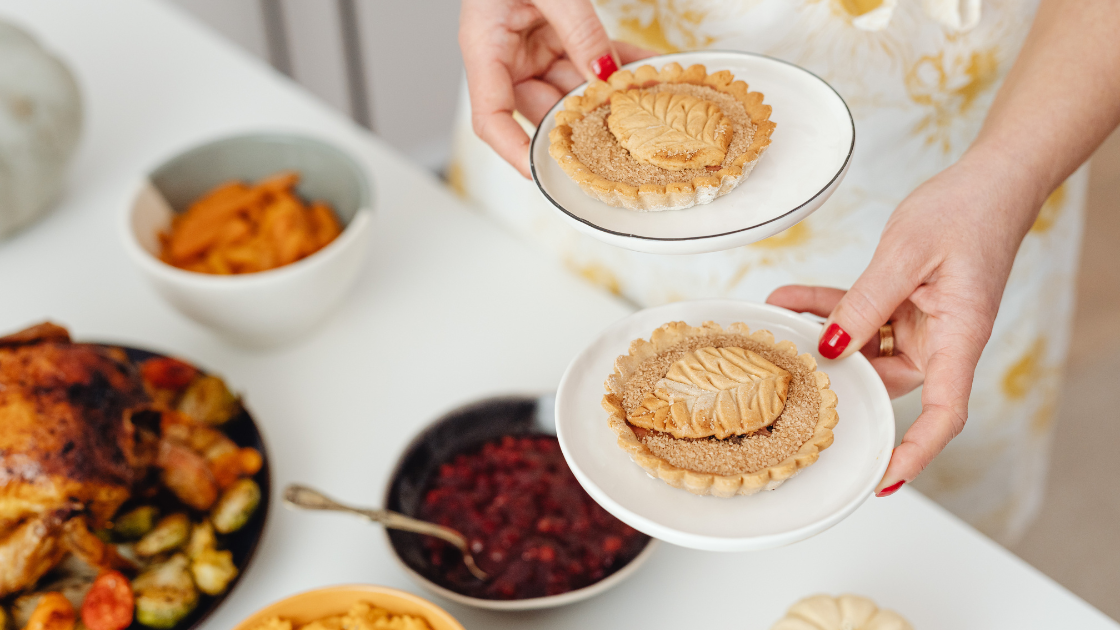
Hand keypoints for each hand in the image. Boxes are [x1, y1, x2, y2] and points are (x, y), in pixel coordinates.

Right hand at [459, 0, 653, 176]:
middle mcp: (506, 53)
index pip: (491, 119)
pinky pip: (587, 56)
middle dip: (582, 121)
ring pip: (570, 85)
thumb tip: (604, 74)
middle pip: (541, 108)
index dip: (516, 153)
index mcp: (484, 47)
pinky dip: (615, 62)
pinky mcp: (556, 31)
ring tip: (644, 100)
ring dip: (607, 93)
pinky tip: (646, 69)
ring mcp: (532, 44)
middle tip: (622, 133)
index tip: (546, 176)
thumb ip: (577, 29)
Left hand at [767, 153, 1043, 495]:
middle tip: (783, 373)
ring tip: (774, 320)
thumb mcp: (906, 254)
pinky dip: (825, 309)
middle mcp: (942, 340)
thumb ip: (866, 303)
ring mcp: (922, 324)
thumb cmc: (966, 212)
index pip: (944, 414)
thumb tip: (831, 348)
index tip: (882, 478)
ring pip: (863, 349)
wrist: (988, 180)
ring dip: (820, 336)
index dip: (915, 452)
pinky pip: (859, 317)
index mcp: (960, 337)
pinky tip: (787, 298)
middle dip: (837, 378)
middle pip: (886, 382)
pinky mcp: (903, 304)